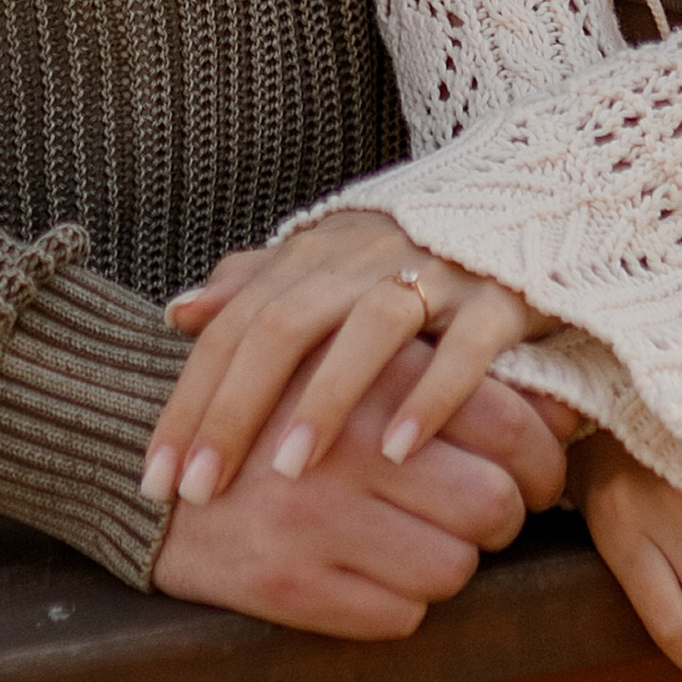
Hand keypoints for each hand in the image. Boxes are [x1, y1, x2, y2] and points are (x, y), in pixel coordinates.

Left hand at [147, 209, 548, 508]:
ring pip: (366, 332)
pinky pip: (463, 349)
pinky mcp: (497, 297)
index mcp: (314, 254)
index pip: (234, 326)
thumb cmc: (406, 244)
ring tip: (287, 471)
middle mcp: (363, 258)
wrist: (526, 192)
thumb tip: (177, 313)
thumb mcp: (325, 254)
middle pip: (282, 327)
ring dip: (324, 402)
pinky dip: (430, 398)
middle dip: (233, 411)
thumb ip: (254, 282)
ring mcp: (433, 273)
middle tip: (199, 489)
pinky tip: (398, 453)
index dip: (190, 399)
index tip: (155, 476)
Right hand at [152, 339, 551, 637]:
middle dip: (498, 520)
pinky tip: (365, 571)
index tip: (533, 477)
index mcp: (373, 373)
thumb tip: (564, 406)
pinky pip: (397, 618)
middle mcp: (351, 444)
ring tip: (412, 539)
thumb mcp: (356, 361)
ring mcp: (318, 520)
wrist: (149, 455)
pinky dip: (395, 603)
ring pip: (453, 570)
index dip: (542, 464)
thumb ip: (453, 373)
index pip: (514, 427)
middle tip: (480, 515)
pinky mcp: (289, 586)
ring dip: (446, 564)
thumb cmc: (276, 403)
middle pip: (495, 506)